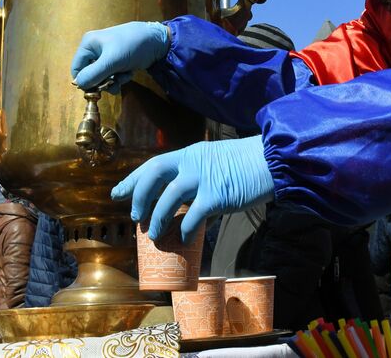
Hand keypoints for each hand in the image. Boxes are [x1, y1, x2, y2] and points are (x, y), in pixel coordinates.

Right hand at [71, 21, 169, 93]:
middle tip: (114, 83)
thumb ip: (94, 74)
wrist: (157, 41)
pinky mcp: (119, 61)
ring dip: (114, 81)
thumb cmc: (132, 46)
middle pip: (91, 74)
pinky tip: (130, 72)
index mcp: (88, 44)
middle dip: (103, 81)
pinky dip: (121, 77)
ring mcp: (108, 56)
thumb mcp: (112, 61)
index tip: (95, 90)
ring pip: (103, 77)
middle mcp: (95, 49)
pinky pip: (114, 75)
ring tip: (124, 76)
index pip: (77, 68)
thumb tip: (78, 85)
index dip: (84, 80)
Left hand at [111, 135, 274, 243]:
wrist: (273, 160)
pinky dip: (186, 230)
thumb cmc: (249, 163)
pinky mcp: (218, 196)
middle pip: (154, 177)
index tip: (117, 193)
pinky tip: (186, 239)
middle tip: (135, 217)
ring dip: (158, 219)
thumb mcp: (217, 164)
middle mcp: (192, 163)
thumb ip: (201, 182)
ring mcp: (204, 179)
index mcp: (190, 153)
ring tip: (155, 235)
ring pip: (169, 199)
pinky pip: (194, 217)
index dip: (133, 180)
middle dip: (139, 197)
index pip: (153, 164)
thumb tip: (192, 214)